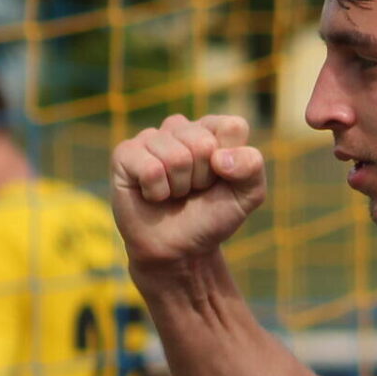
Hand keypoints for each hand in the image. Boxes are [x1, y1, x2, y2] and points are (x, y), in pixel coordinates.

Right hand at [110, 113, 265, 269]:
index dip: (232, 161)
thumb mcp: (247, 195)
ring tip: (174, 193)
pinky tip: (153, 195)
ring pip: (177, 157)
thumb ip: (251, 167)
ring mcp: (150, 138)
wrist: (181, 249)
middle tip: (195, 190)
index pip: (232, 126)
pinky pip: (150, 169)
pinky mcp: (124, 154)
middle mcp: (180, 128)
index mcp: (212, 130)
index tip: (223, 178)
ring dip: (180, 187)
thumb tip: (219, 156)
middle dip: (204, 177)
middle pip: (203, 143)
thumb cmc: (213, 217)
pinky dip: (157, 192)